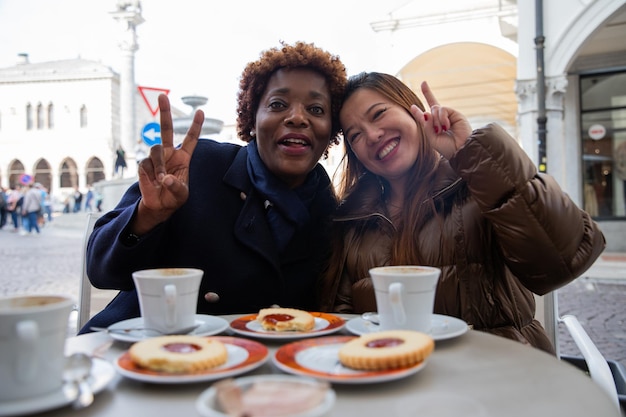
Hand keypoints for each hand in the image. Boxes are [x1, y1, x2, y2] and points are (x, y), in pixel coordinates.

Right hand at [132, 94, 204, 233]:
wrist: (159, 206)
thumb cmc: (174, 197)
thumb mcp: (181, 194)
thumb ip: (176, 186)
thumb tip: (165, 178)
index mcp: (183, 157)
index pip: (190, 139)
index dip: (195, 126)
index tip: (200, 111)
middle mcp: (169, 153)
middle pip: (165, 129)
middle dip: (164, 112)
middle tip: (162, 95)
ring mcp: (156, 158)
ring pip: (155, 150)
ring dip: (159, 165)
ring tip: (161, 180)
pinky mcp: (144, 165)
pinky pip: (146, 164)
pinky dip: (151, 174)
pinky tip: (154, 182)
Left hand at [410, 81, 471, 159]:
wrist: (461, 150)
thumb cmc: (447, 147)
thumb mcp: (432, 138)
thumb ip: (427, 126)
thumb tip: (426, 112)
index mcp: (434, 127)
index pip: (426, 115)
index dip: (418, 110)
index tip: (413, 101)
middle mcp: (441, 120)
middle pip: (432, 104)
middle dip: (427, 92)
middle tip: (425, 89)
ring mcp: (448, 116)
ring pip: (435, 108)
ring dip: (435, 120)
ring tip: (441, 130)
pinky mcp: (455, 113)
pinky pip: (442, 109)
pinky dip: (441, 118)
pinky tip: (446, 126)